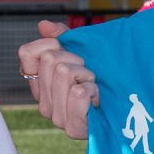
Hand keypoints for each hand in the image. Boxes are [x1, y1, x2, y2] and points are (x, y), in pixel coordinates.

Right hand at [18, 19, 96, 141]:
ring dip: (87, 75)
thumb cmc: (103, 79)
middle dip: (76, 59)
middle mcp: (43, 102)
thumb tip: (43, 25)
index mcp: (40, 84)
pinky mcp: (72, 128)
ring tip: (94, 86)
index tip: (71, 51)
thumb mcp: (83, 54)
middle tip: (88, 73)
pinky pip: (78, 92)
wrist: (126, 107)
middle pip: (50, 59)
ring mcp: (56, 116)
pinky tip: (98, 99)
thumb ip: (62, 37)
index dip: (52, 43)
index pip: (27, 53)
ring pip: (64, 72)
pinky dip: (94, 90)